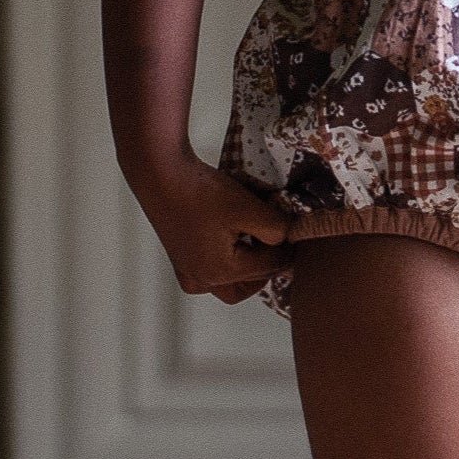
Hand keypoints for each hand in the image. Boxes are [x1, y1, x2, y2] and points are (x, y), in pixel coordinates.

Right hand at [135, 154, 291, 302]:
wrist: (160, 173)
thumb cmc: (201, 191)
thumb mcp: (249, 208)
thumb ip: (276, 229)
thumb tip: (288, 238)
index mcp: (221, 272)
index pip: (269, 268)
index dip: (288, 249)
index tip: (298, 232)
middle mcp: (202, 279)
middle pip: (249, 283)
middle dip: (267, 264)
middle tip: (279, 243)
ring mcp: (188, 272)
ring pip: (229, 284)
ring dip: (247, 269)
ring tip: (257, 242)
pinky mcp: (180, 260)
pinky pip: (210, 274)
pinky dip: (226, 264)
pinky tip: (233, 242)